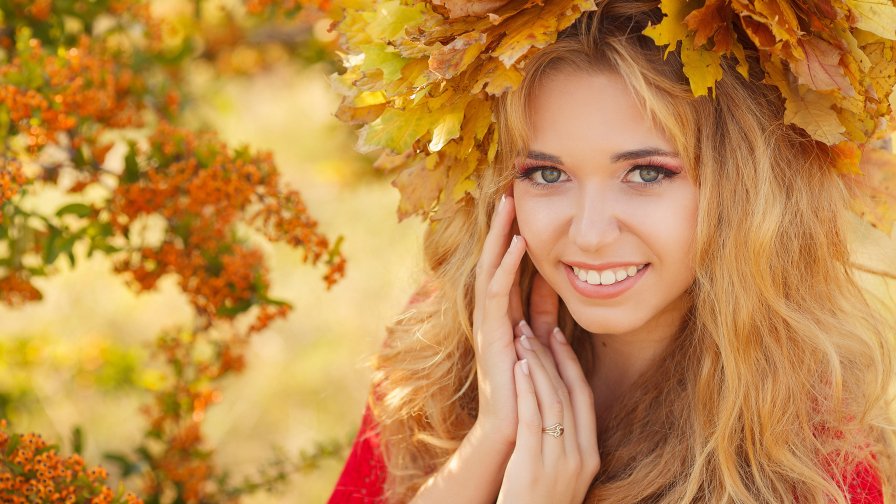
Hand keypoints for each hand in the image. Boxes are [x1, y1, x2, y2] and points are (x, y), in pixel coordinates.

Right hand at [472, 193, 527, 447]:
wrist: (515, 434)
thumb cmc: (533, 395)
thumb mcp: (544, 344)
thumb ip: (546, 316)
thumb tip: (557, 284)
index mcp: (506, 317)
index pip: (508, 268)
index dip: (514, 237)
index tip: (523, 207)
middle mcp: (493, 316)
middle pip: (495, 261)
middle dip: (501, 227)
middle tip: (509, 190)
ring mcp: (488, 325)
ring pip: (491, 270)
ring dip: (499, 236)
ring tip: (507, 204)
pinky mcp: (490, 336)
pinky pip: (496, 293)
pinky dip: (506, 266)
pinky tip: (517, 243)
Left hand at [496, 323, 599, 503]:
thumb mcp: (562, 475)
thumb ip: (564, 445)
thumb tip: (558, 412)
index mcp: (590, 455)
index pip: (584, 398)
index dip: (571, 364)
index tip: (558, 337)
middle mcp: (580, 456)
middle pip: (569, 393)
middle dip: (552, 356)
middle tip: (536, 327)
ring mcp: (559, 462)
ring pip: (552, 400)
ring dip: (536, 364)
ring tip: (522, 337)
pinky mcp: (533, 465)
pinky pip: (533, 418)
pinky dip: (527, 389)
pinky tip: (518, 367)